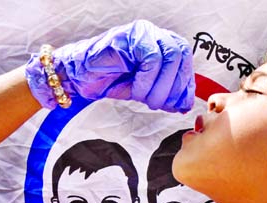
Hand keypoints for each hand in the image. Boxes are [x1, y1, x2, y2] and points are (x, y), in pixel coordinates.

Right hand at [25, 20, 194, 111]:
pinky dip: (147, 79)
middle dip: (174, 87)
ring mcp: (143, 32)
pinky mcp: (131, 36)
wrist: (80, 77)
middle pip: (181, 56)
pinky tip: (136, 90)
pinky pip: (152, 57)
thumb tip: (185, 104)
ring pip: (169, 56)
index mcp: (161, 45)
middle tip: (159, 105)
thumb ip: (165, 93)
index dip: (184, 84)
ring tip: (146, 100)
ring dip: (160, 86)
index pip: (185, 60)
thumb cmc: (111, 80)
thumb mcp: (145, 91)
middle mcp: (154, 34)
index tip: (178, 105)